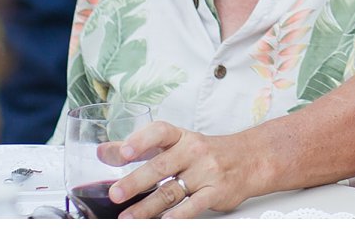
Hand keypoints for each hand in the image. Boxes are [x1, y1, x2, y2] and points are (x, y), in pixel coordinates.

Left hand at [108, 122, 250, 219]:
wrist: (250, 159)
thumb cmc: (206, 152)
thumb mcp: (176, 143)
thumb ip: (140, 148)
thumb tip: (104, 152)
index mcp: (180, 137)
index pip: (159, 132)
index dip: (140, 141)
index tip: (123, 153)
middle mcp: (192, 151)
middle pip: (160, 166)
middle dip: (136, 181)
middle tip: (115, 194)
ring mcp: (206, 172)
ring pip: (172, 191)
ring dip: (147, 207)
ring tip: (127, 219)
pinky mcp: (216, 192)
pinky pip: (194, 206)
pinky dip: (178, 216)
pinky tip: (165, 222)